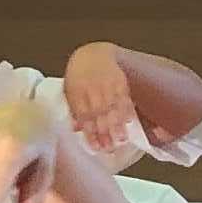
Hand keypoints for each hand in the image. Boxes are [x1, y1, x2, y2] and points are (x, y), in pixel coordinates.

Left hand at [61, 41, 139, 159]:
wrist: (93, 55)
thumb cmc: (79, 76)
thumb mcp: (71, 92)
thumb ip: (75, 111)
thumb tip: (77, 129)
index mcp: (77, 94)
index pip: (84, 117)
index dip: (90, 133)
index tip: (96, 147)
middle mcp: (91, 91)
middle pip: (99, 115)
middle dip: (104, 133)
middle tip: (110, 147)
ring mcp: (106, 86)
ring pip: (112, 108)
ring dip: (117, 125)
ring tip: (122, 139)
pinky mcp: (119, 81)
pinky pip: (123, 97)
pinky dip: (127, 109)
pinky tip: (130, 121)